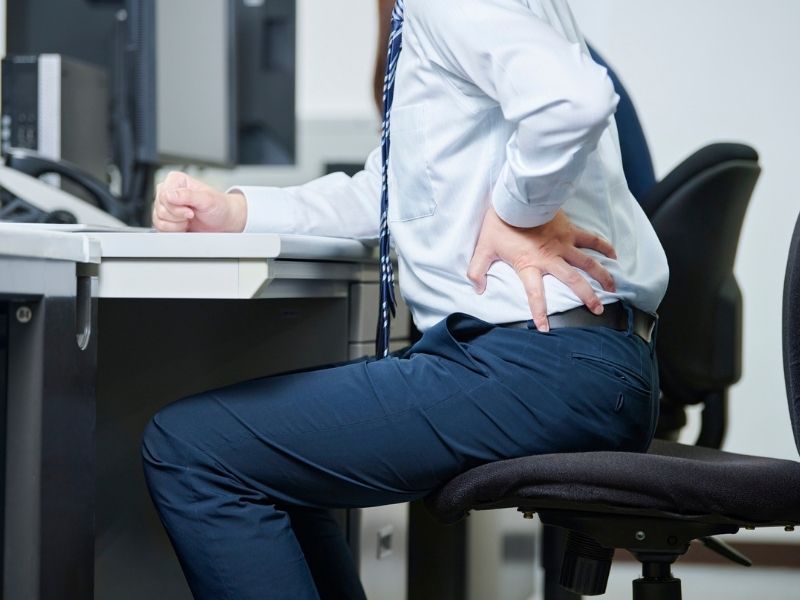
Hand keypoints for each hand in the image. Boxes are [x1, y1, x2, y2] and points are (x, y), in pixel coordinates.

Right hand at [152, 171, 246, 232]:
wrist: (224, 220)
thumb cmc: (218, 206)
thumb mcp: (207, 199)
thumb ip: (188, 195)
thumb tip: (169, 194)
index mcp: (176, 180)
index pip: (163, 195)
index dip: (176, 207)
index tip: (191, 211)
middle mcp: (168, 191)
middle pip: (160, 208)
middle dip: (178, 217)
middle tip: (192, 215)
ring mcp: (165, 205)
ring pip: (158, 219)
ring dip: (176, 224)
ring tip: (189, 220)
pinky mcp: (166, 218)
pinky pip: (159, 227)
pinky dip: (173, 230)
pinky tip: (184, 225)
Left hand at [468, 207, 616, 331]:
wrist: (515, 197)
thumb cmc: (499, 223)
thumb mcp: (484, 249)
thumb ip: (478, 271)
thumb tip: (477, 289)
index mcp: (529, 264)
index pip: (535, 294)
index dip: (540, 312)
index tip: (545, 328)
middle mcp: (550, 257)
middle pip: (573, 281)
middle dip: (587, 297)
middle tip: (598, 310)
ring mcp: (563, 243)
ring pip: (588, 262)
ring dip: (602, 276)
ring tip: (614, 288)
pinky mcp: (569, 230)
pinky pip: (591, 239)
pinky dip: (604, 246)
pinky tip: (614, 255)